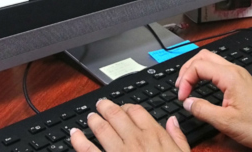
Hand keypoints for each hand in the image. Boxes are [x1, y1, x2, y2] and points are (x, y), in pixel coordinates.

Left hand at [70, 99, 190, 151]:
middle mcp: (135, 140)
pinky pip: (88, 150)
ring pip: (102, 128)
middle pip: (116, 115)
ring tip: (90, 118)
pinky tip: (74, 134)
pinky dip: (78, 140)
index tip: (123, 108)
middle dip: (106, 108)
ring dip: (93, 120)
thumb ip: (177, 137)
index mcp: (155, 136)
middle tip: (100, 105)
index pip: (137, 111)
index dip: (127, 106)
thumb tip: (172, 121)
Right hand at [175, 49, 251, 150]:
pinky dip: (206, 75)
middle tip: (180, 87)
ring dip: (196, 71)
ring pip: (211, 61)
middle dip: (187, 69)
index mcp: (230, 77)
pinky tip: (202, 87)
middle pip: (203, 56)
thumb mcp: (226, 122)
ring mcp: (239, 75)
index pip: (198, 66)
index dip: (185, 80)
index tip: (182, 97)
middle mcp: (235, 71)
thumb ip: (202, 110)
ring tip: (187, 87)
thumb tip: (187, 102)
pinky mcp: (242, 82)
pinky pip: (219, 70)